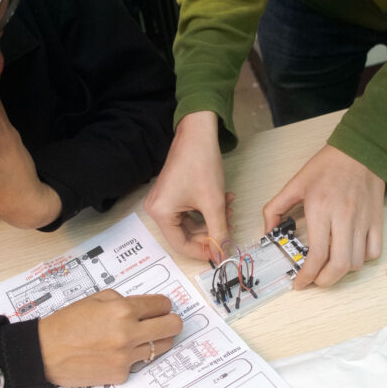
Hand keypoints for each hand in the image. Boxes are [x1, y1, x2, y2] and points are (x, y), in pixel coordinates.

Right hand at [39, 290, 181, 385]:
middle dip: (171, 321)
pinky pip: (138, 363)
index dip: (163, 305)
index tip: (161, 307)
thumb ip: (123, 299)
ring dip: (156, 340)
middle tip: (163, 321)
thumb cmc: (67, 322)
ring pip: (162, 347)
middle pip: (172, 327)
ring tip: (141, 336)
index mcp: (123, 310)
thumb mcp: (96, 299)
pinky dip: (132, 356)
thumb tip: (146, 305)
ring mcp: (126, 356)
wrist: (45, 351)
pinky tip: (116, 352)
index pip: (162, 305)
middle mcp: (128, 333)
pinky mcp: (120, 374)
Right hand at [144, 111, 233, 261]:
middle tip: (229, 230)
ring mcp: (163, 201)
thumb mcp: (213, 203)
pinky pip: (188, 212)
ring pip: (190, 223)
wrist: (198, 134)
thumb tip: (222, 252)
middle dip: (210, 233)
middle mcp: (157, 209)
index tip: (220, 252)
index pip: (180, 245)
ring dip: (211, 220)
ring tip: (229, 210)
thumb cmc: (200, 162)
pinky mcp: (171, 194)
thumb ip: (219, 231)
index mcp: (161, 213)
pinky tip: (223, 201)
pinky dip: (206, 210)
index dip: (202, 252)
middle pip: (185, 235)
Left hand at [263, 145, 384, 288]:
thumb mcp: (295, 184)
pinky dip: (362, 260)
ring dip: (341, 272)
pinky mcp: (377, 220)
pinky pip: (374, 252)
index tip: (299, 283)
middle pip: (339, 266)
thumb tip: (267, 231)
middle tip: (315, 280)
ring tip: (329, 266)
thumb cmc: (326, 166)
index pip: (316, 254)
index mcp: (321, 209)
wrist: (359, 150)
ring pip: (356, 262)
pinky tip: (349, 253)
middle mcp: (344, 218)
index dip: (307, 275)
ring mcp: (363, 221)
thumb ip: (275, 208)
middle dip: (324, 281)